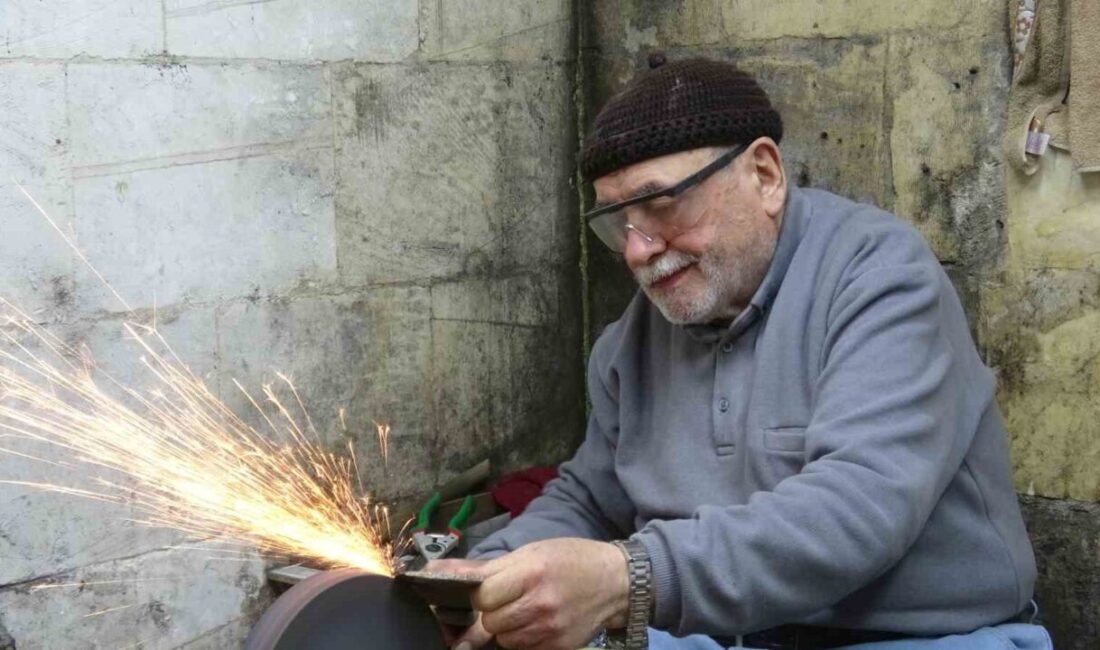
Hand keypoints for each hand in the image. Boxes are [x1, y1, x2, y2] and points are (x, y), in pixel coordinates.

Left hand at [431, 538, 628, 649]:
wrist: (616, 582)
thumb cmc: (571, 560)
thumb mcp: (531, 552)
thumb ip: (485, 567)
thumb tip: (435, 571)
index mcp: (531, 572)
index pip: (482, 596)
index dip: (481, 594)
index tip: (489, 588)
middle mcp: (540, 603)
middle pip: (491, 620)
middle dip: (493, 611)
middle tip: (510, 598)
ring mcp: (550, 629)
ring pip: (504, 639)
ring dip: (506, 627)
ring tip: (525, 610)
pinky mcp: (559, 647)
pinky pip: (522, 649)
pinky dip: (523, 639)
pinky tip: (537, 623)